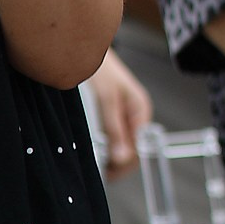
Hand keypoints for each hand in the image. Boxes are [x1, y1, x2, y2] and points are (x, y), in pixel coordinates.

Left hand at [90, 52, 152, 179]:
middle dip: (119, 163)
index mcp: (140, 111)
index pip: (139, 148)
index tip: (107, 176)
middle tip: (99, 174)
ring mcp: (124, 113)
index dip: (125, 165)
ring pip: (123, 144)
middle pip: (133, 148)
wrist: (84, 47)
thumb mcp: (107, 100)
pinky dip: (107, 147)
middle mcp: (135, 114)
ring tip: (97, 166)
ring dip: (112, 156)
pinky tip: (97, 152)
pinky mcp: (112, 112)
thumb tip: (122, 159)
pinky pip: (114, 136)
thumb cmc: (99, 68)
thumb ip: (114, 129)